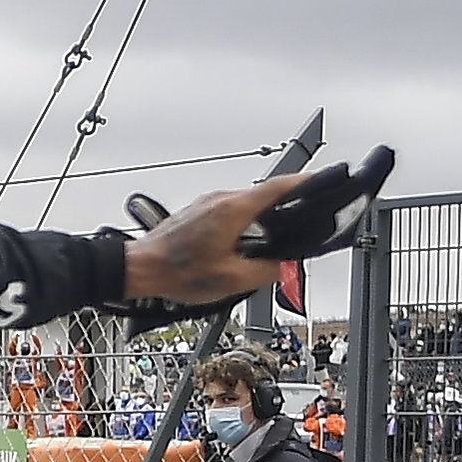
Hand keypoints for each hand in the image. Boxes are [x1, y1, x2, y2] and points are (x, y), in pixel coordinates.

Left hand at [125, 176, 308, 307]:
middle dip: (286, 209)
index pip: (281, 185)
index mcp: (234, 209)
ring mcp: (207, 204)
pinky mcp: (197, 212)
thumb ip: (267, 272)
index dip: (308, 183)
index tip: (324, 182)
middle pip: (266, 196)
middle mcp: (220, 199)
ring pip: (247, 205)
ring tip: (266, 242)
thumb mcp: (231, 279)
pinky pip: (229, 212)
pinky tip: (239, 245)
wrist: (136, 269)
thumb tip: (285, 267)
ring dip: (261, 220)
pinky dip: (242, 223)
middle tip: (300, 223)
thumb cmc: (173, 271)